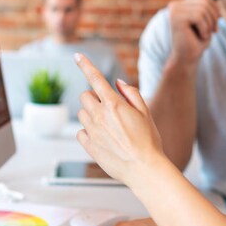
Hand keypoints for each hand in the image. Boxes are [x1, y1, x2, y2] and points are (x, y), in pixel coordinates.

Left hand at [74, 53, 167, 186]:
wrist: (144, 169)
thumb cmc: (148, 140)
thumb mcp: (145, 112)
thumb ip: (130, 93)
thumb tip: (117, 82)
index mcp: (114, 104)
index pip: (95, 78)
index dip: (85, 65)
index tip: (77, 56)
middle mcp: (99, 115)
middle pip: (85, 96)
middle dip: (94, 98)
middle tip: (109, 109)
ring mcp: (92, 131)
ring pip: (82, 114)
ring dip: (91, 115)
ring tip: (109, 127)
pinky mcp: (89, 146)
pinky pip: (81, 132)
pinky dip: (88, 132)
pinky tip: (103, 139)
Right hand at [166, 0, 220, 63]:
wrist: (186, 59)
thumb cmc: (197, 41)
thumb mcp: (205, 20)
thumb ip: (207, 7)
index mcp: (180, 4)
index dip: (214, 10)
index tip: (215, 25)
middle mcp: (174, 5)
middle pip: (204, 0)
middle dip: (214, 16)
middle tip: (214, 31)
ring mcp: (174, 11)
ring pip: (202, 8)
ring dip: (210, 23)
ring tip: (206, 34)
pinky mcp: (175, 19)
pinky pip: (198, 17)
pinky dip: (205, 28)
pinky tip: (201, 36)